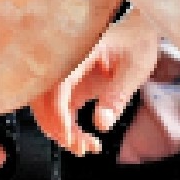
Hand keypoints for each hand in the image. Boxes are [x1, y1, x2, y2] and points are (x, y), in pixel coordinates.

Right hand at [29, 10, 160, 155]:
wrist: (135, 32)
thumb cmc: (135, 44)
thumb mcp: (134, 69)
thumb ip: (117, 96)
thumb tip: (100, 124)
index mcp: (78, 51)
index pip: (56, 85)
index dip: (58, 113)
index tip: (69, 136)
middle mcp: (63, 62)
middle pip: (43, 99)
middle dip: (57, 128)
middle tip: (81, 148)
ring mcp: (63, 75)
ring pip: (46, 107)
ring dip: (59, 130)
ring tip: (85, 147)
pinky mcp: (66, 86)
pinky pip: (57, 110)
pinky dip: (65, 127)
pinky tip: (84, 140)